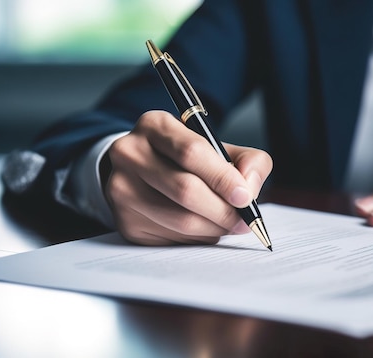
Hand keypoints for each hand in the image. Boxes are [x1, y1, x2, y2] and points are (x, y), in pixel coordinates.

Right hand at [104, 110, 272, 244]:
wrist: (142, 171)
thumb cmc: (185, 158)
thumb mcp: (218, 146)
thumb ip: (248, 160)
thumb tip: (250, 188)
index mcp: (155, 125)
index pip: (191, 152)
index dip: (223, 178)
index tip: (245, 197)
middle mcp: (130, 154)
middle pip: (185, 190)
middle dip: (223, 210)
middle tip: (244, 220)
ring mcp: (122, 189)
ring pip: (180, 220)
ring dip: (214, 228)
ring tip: (228, 224)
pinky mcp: (125, 222)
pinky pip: (172, 238)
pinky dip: (198, 238)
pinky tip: (203, 227)